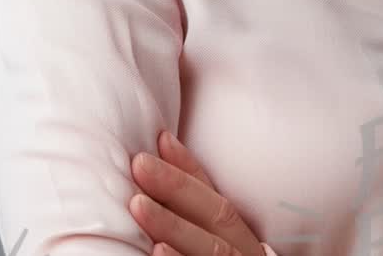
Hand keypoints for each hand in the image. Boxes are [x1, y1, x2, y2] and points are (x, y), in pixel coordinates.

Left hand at [129, 130, 265, 255]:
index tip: (161, 138)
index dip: (189, 166)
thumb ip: (195, 221)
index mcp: (241, 236)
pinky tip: (155, 250)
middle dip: (176, 187)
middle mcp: (243, 249)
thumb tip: (155, 180)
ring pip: (211, 246)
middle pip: (216, 213)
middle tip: (139, 163)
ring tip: (138, 205)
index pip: (215, 195)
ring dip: (172, 224)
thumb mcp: (218, 242)